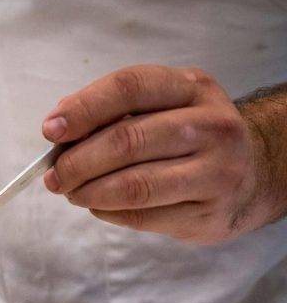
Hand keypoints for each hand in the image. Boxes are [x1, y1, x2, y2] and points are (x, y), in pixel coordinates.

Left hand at [41, 65, 274, 243]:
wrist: (252, 175)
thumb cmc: (189, 138)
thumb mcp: (162, 107)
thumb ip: (113, 112)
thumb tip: (58, 129)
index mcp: (193, 88)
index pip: (130, 87)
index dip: (84, 108)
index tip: (50, 131)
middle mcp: (212, 126)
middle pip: (127, 140)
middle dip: (77, 161)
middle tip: (54, 176)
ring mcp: (216, 172)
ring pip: (134, 185)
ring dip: (88, 192)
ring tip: (72, 192)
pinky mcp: (209, 213)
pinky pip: (142, 215)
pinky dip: (108, 212)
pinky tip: (99, 205)